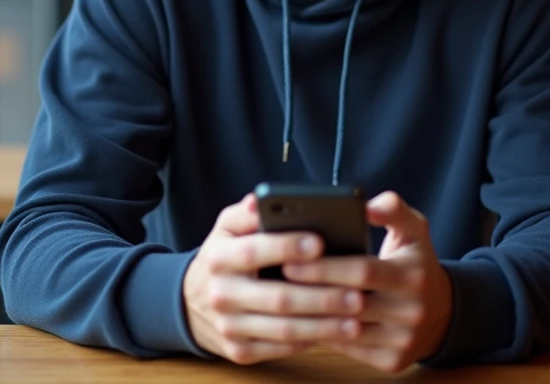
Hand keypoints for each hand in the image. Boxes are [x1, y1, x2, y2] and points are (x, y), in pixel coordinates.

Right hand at [182, 193, 365, 364]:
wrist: (192, 302)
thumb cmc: (224, 256)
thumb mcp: (227, 228)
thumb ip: (247, 213)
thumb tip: (259, 199)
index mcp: (219, 257)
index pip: (253, 251)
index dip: (287, 247)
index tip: (320, 243)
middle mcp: (221, 293)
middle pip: (277, 298)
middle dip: (321, 297)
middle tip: (357, 293)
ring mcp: (229, 326)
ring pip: (283, 329)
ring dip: (323, 325)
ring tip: (357, 319)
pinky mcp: (239, 351)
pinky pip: (280, 349)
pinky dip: (310, 342)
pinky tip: (335, 333)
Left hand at [282, 191, 452, 373]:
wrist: (442, 311)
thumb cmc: (416, 262)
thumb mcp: (414, 229)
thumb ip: (392, 208)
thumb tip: (364, 204)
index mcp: (414, 275)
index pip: (364, 271)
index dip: (325, 266)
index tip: (291, 259)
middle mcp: (412, 311)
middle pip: (351, 303)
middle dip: (311, 290)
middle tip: (277, 279)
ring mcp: (402, 340)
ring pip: (347, 331)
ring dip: (312, 316)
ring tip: (283, 299)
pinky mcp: (392, 362)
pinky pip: (349, 350)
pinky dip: (324, 335)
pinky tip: (303, 320)